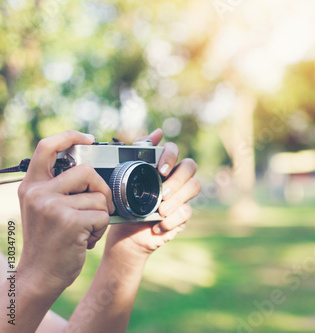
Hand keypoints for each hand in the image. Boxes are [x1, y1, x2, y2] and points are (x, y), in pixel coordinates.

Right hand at [17, 130, 113, 292]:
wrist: (40, 275)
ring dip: (100, 215)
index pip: (47, 146)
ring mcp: (52, 206)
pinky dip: (100, 229)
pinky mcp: (69, 221)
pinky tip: (85, 240)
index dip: (70, 136)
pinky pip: (102, 215)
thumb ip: (59, 187)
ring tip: (85, 229)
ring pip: (99, 197)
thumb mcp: (44, 208)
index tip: (88, 139)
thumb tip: (91, 169)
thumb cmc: (49, 241)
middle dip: (101, 189)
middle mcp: (38, 192)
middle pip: (87, 171)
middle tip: (99, 207)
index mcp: (32, 185)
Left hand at [106, 129, 200, 256]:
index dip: (171, 156)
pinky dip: (172, 220)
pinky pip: (186, 212)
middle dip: (177, 179)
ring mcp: (182, 195)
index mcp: (161, 165)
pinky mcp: (183, 214)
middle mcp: (175, 177)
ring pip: (194, 186)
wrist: (126, 235)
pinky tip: (159, 225)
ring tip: (161, 210)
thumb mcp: (126, 178)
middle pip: (190, 166)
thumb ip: (139, 153)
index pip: (174, 150)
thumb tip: (158, 133)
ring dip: (177, 199)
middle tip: (163, 192)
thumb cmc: (126, 204)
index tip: (160, 170)